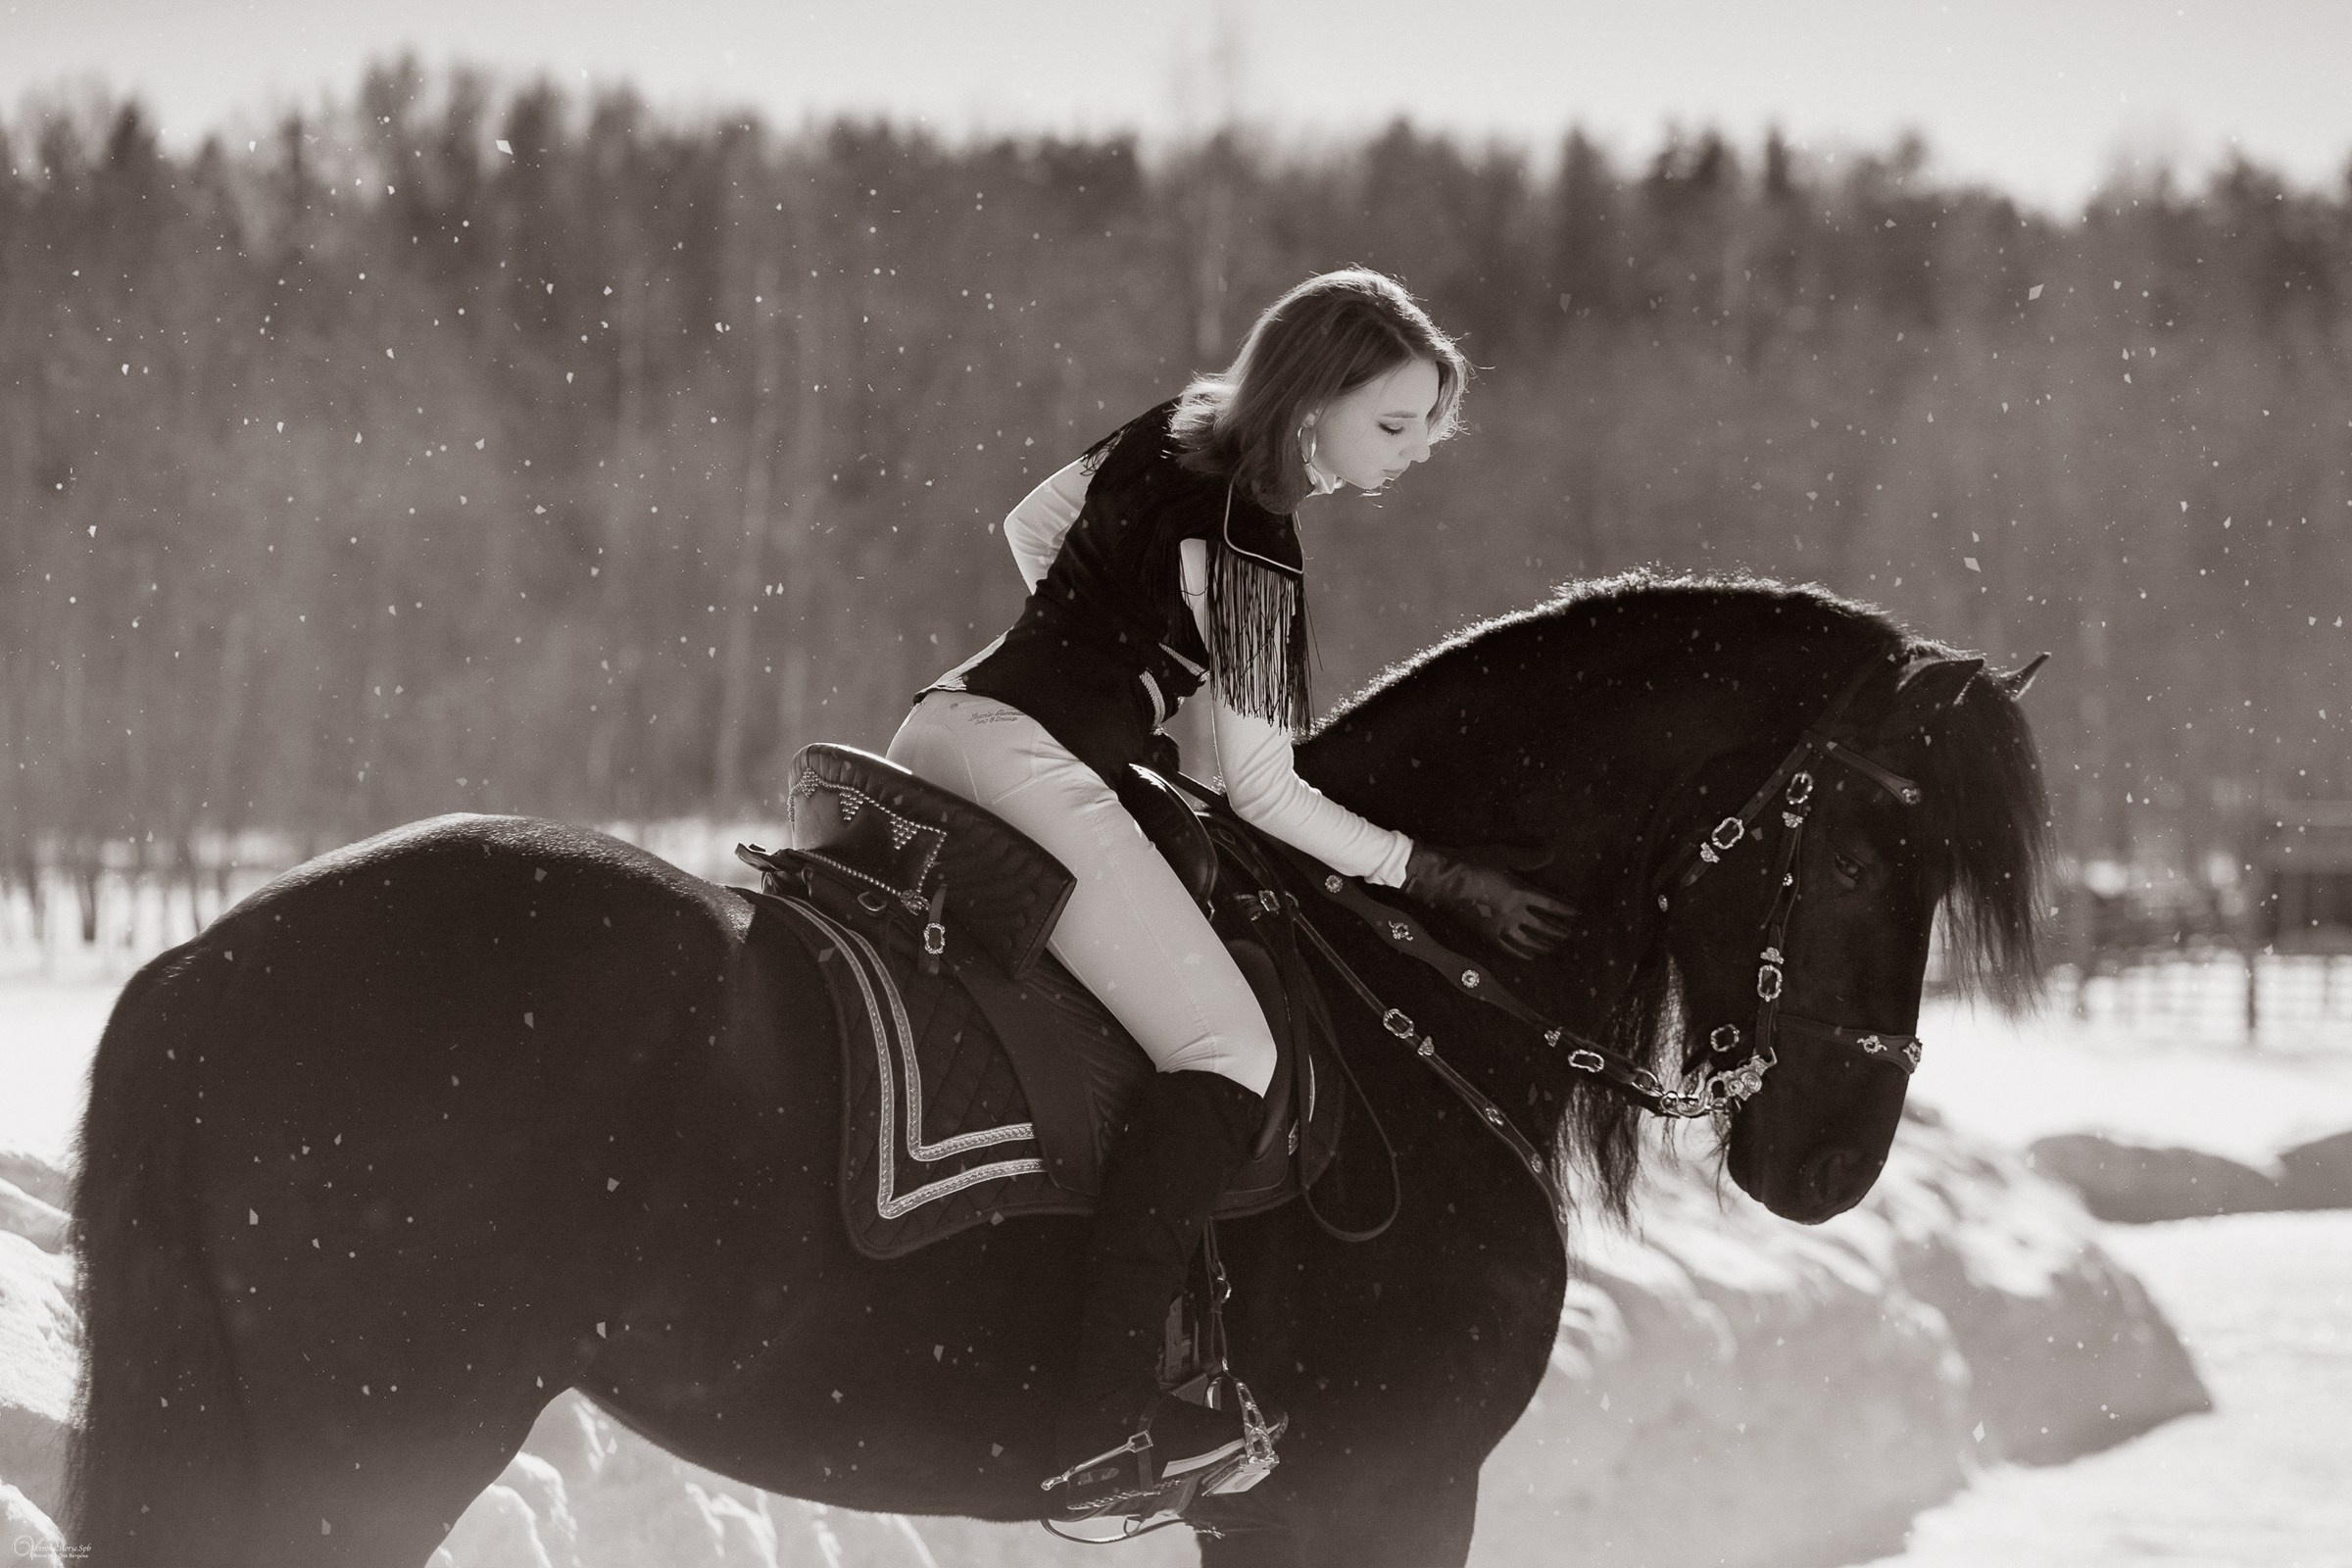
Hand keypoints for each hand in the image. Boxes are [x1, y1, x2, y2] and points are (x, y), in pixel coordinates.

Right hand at [1403, 844, 1579, 959]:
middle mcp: (1514, 913)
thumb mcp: (1503, 855)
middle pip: (1543, 925)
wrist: (1444, 879)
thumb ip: (1529, 857)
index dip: (1566, 909)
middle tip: (1571, 934)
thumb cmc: (1473, 863)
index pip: (1550, 904)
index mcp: (1520, 892)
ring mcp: (1500, 926)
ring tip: (1555, 947)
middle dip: (1559, 930)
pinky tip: (1530, 956)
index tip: (1577, 913)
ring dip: (1544, 944)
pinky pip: (1508, 948)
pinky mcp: (1487, 934)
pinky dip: (1521, 953)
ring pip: (1528, 940)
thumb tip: (1551, 853)